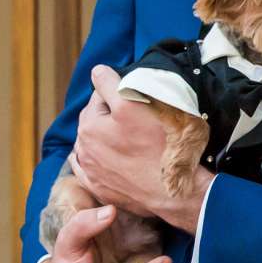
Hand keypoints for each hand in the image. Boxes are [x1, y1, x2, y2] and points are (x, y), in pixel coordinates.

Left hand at [69, 66, 213, 232]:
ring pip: (94, 145)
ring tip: (130, 139)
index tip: (138, 100)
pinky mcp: (102, 190)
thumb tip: (96, 71)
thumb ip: (110, 85)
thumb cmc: (162, 145)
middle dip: (110, 116)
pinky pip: (93, 170)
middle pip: (95, 121)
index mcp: (89, 126)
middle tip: (138, 119)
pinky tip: (114, 158)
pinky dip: (100, 161)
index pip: (99, 96)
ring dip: (105, 138)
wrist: (177, 191)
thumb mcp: (137, 105)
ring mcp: (92, 173)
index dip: (119, 94)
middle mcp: (84, 151)